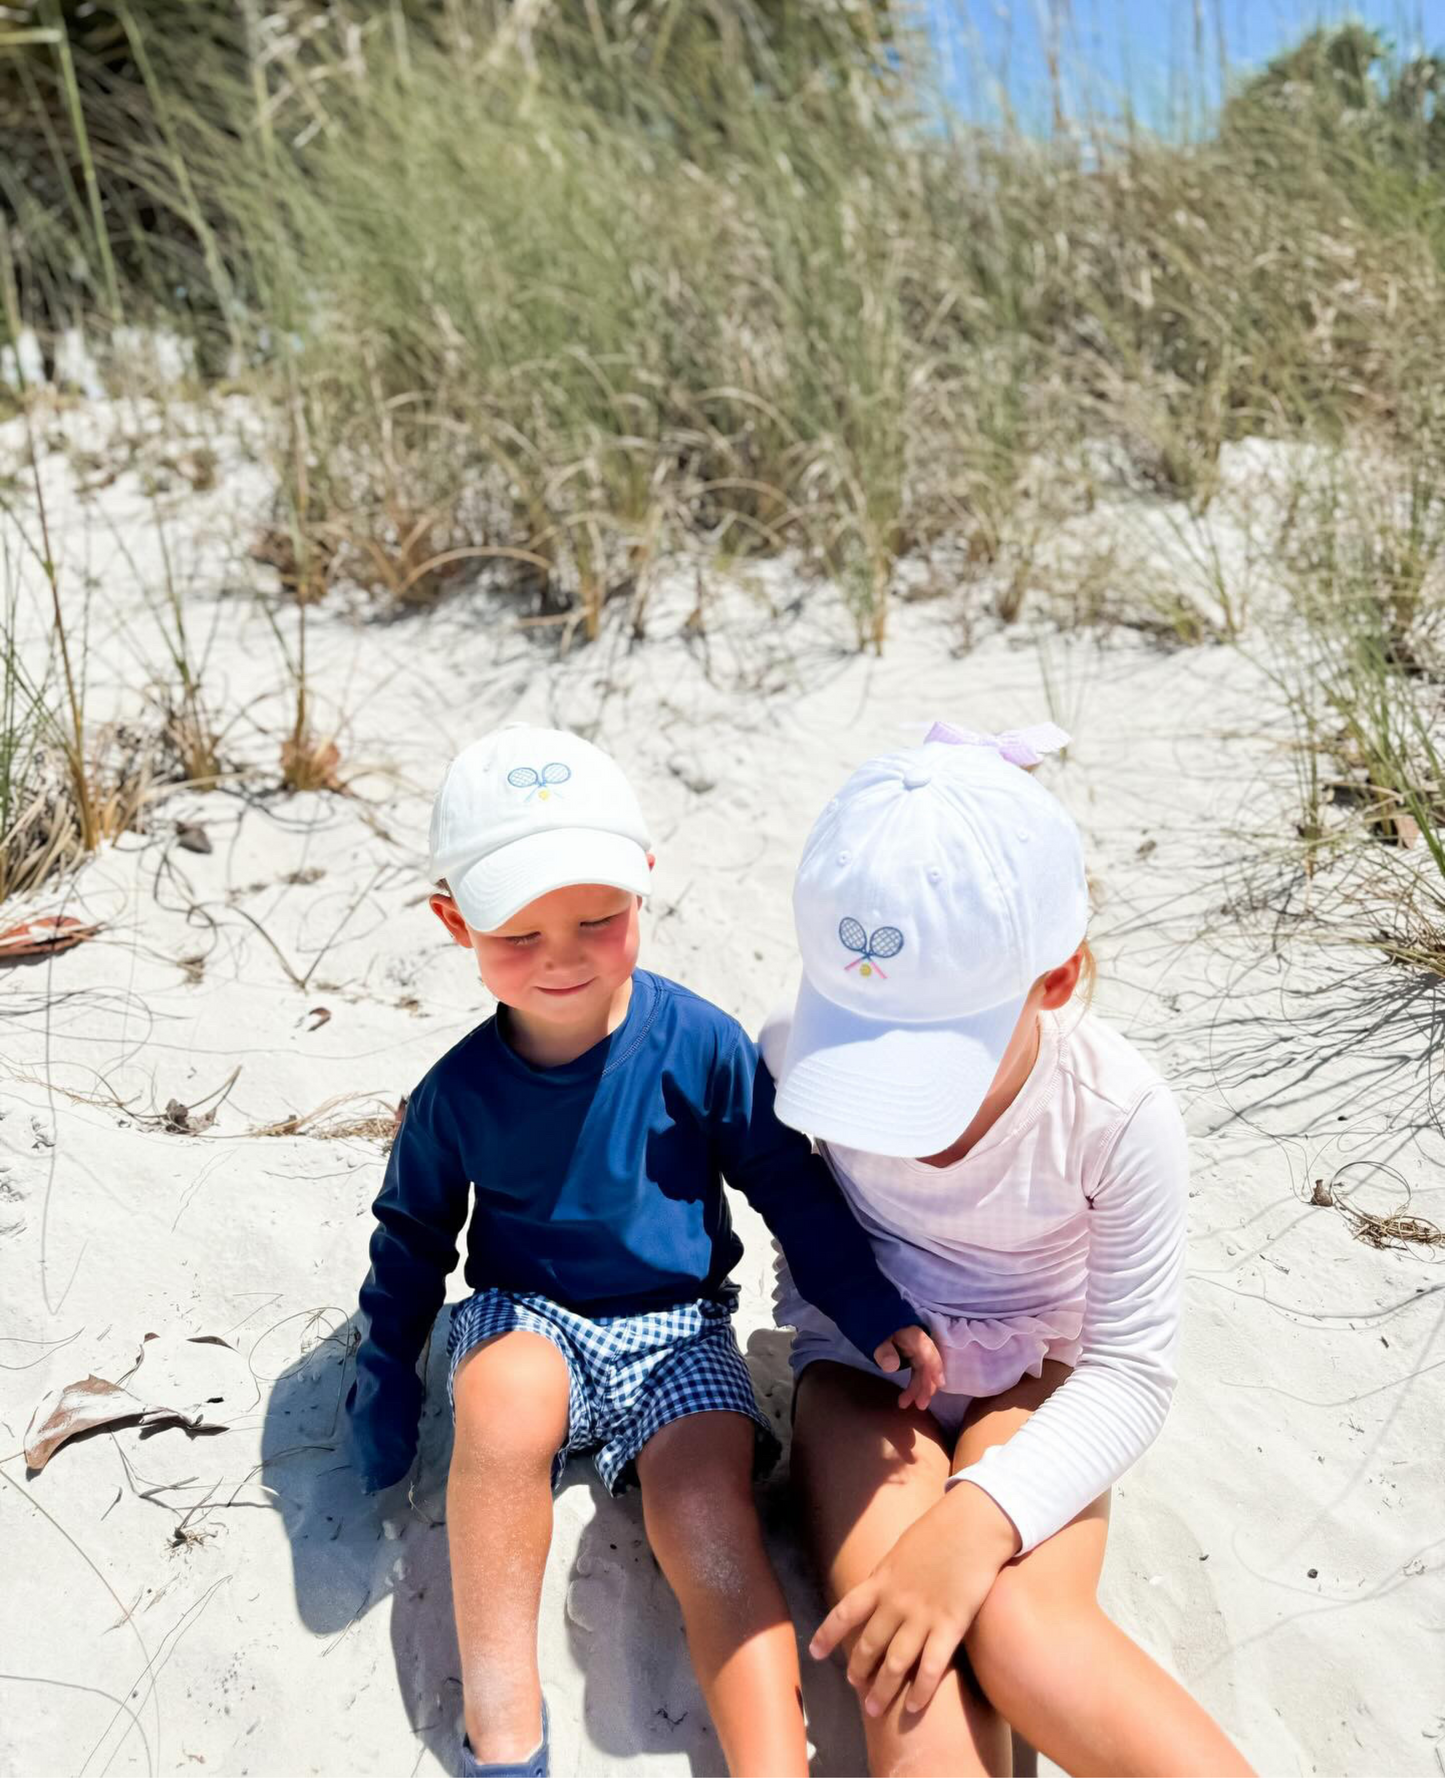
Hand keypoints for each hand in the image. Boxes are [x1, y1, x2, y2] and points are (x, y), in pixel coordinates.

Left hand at [810, 1481, 1020, 1717]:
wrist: (971, 1524)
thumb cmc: (938, 1530)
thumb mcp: (901, 1549)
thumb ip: (888, 1576)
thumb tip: (878, 1591)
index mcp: (880, 1579)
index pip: (844, 1612)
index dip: (827, 1635)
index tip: (814, 1652)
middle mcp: (895, 1602)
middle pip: (869, 1645)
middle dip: (859, 1670)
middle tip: (855, 1686)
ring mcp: (922, 1616)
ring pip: (894, 1663)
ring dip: (882, 1690)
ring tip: (874, 1709)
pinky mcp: (950, 1625)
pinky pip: (931, 1667)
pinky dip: (921, 1691)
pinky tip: (914, 1707)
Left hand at [873, 1323, 943, 1410]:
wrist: (872, 1313)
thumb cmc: (877, 1324)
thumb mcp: (877, 1336)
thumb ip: (884, 1350)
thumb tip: (892, 1367)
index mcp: (914, 1336)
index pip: (928, 1353)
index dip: (935, 1368)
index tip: (939, 1385)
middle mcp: (919, 1343)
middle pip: (928, 1365)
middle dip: (926, 1385)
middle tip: (920, 1405)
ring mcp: (916, 1349)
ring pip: (923, 1370)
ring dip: (918, 1388)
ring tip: (904, 1403)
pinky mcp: (911, 1354)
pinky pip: (917, 1370)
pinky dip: (915, 1382)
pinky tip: (910, 1393)